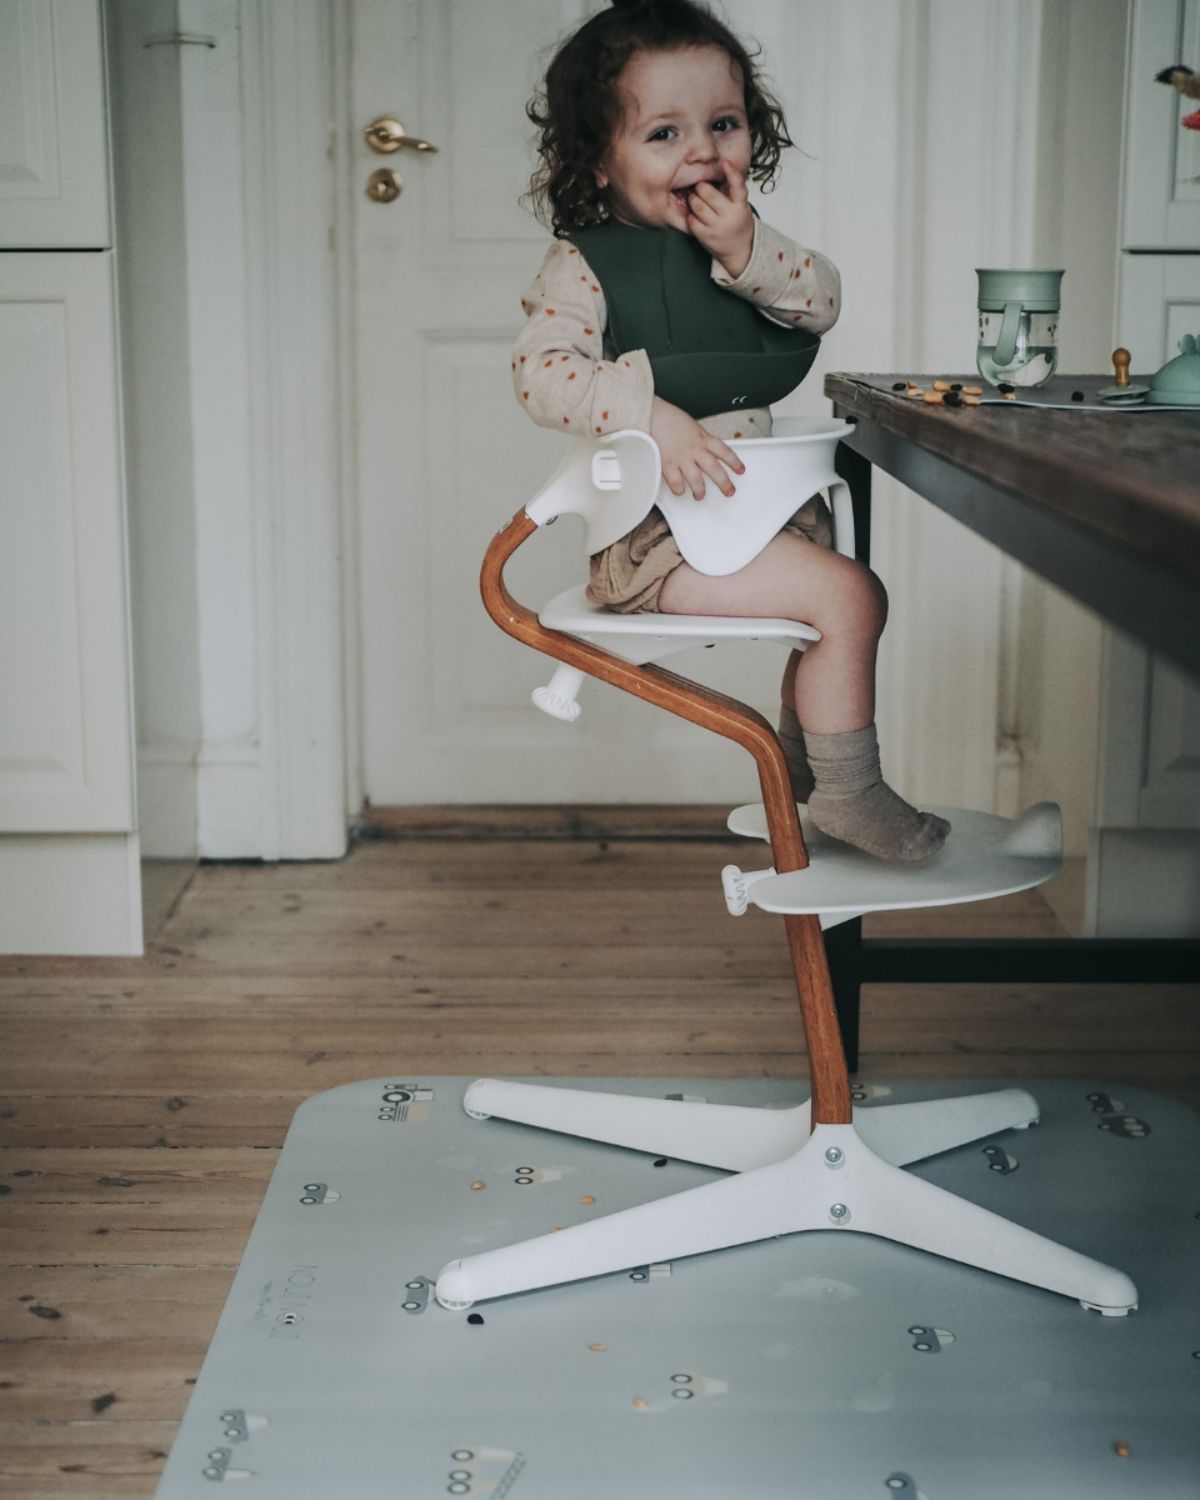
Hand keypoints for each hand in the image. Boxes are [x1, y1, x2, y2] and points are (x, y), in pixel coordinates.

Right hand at [650, 396, 745, 500]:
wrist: (651, 414)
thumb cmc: (669, 418)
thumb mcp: (692, 426)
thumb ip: (700, 439)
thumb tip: (705, 449)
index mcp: (703, 438)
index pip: (725, 451)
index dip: (735, 462)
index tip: (741, 470)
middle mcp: (695, 450)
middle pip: (715, 470)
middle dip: (724, 483)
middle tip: (729, 492)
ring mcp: (682, 458)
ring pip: (697, 480)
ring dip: (700, 491)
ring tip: (700, 496)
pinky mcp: (668, 465)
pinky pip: (677, 483)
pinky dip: (679, 490)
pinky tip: (680, 491)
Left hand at [686, 164, 752, 279]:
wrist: (740, 250)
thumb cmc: (737, 222)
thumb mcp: (740, 205)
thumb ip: (730, 191)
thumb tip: (711, 170)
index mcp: (741, 205)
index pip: (738, 186)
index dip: (732, 173)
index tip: (724, 162)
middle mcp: (730, 215)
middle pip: (708, 193)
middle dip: (700, 187)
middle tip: (700, 188)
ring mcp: (717, 227)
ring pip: (697, 205)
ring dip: (693, 199)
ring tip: (696, 200)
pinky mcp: (706, 236)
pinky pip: (691, 220)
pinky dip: (690, 215)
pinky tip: (695, 216)